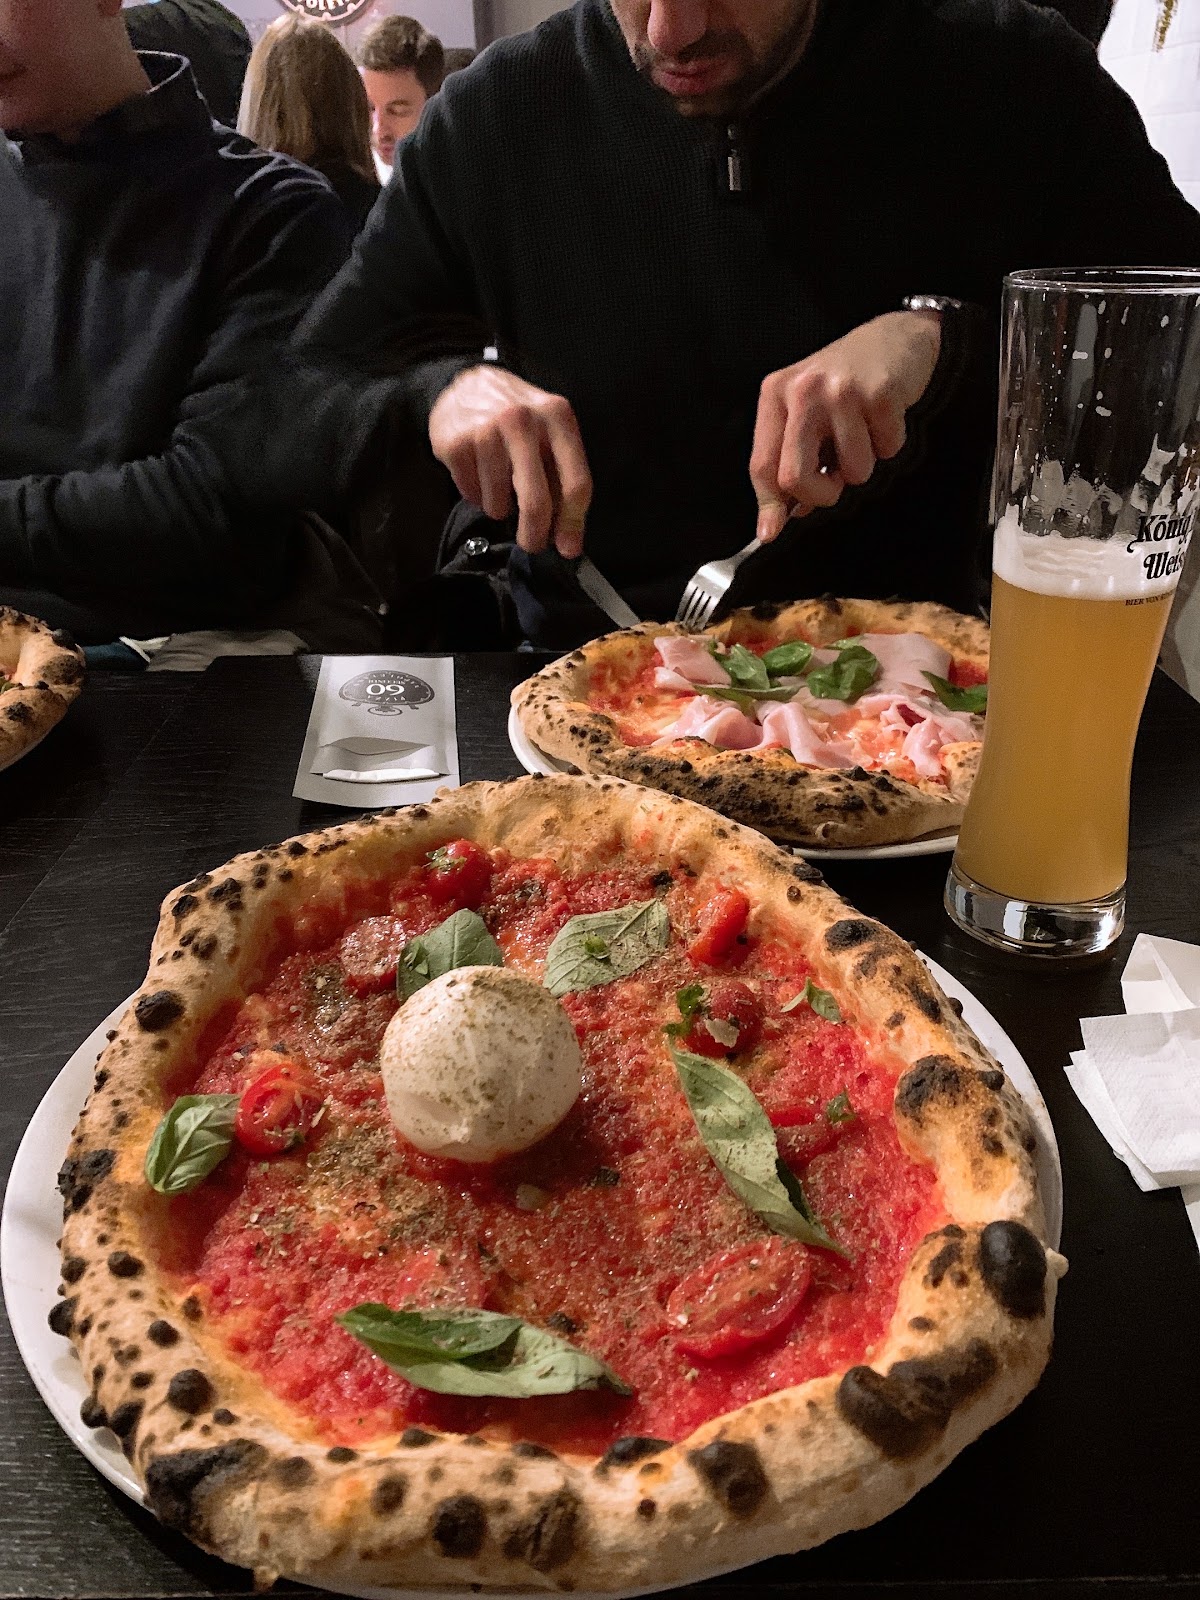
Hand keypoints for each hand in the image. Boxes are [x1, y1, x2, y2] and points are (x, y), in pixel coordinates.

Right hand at [428, 366, 592, 557]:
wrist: (465, 383)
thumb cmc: (515, 416)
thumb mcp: (548, 431)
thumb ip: (562, 478)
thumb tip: (568, 538)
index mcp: (557, 417)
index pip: (575, 482)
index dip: (573, 523)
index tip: (568, 548)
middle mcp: (523, 421)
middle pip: (536, 500)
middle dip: (535, 533)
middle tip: (532, 544)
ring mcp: (486, 431)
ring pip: (499, 504)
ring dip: (500, 509)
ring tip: (499, 487)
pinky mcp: (456, 443)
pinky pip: (472, 494)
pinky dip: (477, 496)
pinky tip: (478, 475)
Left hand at [749, 310, 941, 541]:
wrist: (895, 337)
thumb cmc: (844, 382)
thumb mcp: (804, 412)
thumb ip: (788, 459)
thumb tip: (780, 519)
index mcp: (776, 395)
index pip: (762, 465)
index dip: (769, 506)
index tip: (771, 532)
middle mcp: (803, 391)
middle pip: (794, 477)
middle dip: (820, 496)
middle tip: (833, 483)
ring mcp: (841, 391)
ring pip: (852, 472)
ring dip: (863, 465)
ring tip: (863, 431)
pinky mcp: (880, 394)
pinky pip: (886, 451)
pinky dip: (889, 444)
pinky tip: (883, 418)